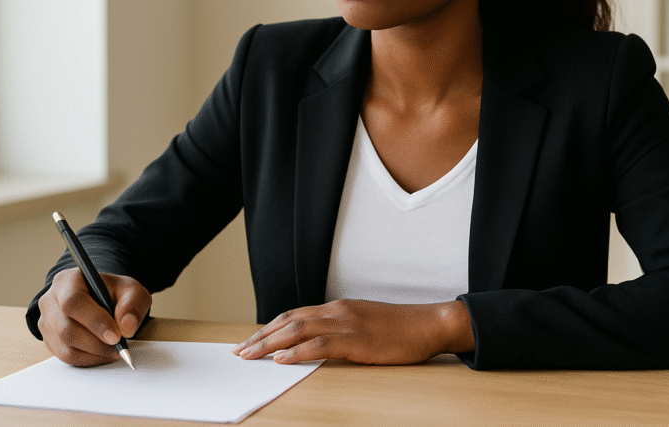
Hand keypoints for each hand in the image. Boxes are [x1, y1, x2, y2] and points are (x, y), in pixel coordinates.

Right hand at [37, 268, 151, 366]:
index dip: (94, 321)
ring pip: (65, 347)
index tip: (116, 336)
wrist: (101, 299)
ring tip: (114, 351)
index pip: (73, 302)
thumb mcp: (131, 290)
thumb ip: (133, 304)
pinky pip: (66, 357)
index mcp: (68, 281)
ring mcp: (47, 322)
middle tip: (118, 347)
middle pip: (66, 329)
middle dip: (96, 343)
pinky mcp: (49, 340)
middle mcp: (51, 301)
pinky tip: (103, 354)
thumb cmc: (113, 293)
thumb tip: (127, 328)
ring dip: (93, 354)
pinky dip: (88, 360)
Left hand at [232, 299, 474, 364]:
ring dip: (269, 344)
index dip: (269, 328)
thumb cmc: (400, 329)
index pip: (294, 315)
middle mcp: (337, 311)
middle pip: (289, 320)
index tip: (250, 341)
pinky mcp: (356, 340)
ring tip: (250, 356)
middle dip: (260, 337)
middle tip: (239, 351)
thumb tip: (316, 345)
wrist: (429, 324)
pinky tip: (281, 360)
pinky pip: (320, 344)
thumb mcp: (364, 325)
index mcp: (338, 308)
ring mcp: (346, 323)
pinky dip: (297, 351)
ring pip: (298, 330)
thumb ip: (341, 331)